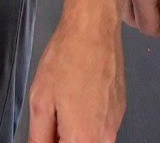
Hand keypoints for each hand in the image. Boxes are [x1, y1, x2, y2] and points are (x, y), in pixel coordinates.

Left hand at [26, 10, 124, 142]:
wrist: (94, 28)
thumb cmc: (66, 59)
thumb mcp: (40, 101)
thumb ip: (39, 137)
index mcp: (84, 138)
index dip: (51, 142)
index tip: (46, 132)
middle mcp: (105, 136)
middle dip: (62, 139)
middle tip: (51, 120)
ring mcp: (116, 122)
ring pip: (91, 140)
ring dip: (74, 132)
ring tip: (62, 104)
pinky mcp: (120, 108)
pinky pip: (100, 127)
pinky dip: (86, 121)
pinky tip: (76, 96)